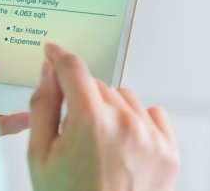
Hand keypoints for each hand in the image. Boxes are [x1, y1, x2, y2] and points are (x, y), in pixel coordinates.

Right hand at [28, 44, 179, 190]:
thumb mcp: (39, 155)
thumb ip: (42, 105)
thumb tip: (48, 73)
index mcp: (90, 122)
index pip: (73, 68)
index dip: (58, 57)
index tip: (53, 53)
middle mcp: (126, 123)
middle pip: (96, 84)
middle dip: (80, 98)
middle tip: (72, 130)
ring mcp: (151, 137)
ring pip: (123, 96)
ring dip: (108, 108)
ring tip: (98, 142)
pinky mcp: (169, 151)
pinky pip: (152, 113)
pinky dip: (136, 121)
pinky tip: (122, 143)